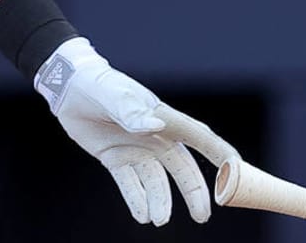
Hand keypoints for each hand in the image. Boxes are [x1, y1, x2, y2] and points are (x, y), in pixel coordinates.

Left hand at [37, 38, 238, 226]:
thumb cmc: (97, 84)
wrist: (68, 88)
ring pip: (156, 181)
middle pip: (182, 169)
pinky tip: (141, 215)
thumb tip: (155, 125)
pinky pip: (130, 184)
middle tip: (202, 216)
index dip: (219, 154)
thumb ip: (132, 112)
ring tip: (158, 220)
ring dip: (160, 201)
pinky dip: (136, 200)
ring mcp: (137, 149)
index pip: (199, 137)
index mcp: (163, 117)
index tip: (237, 172)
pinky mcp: (117, 159)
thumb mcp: (114, 95)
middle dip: (194, 193)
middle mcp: (155, 137)